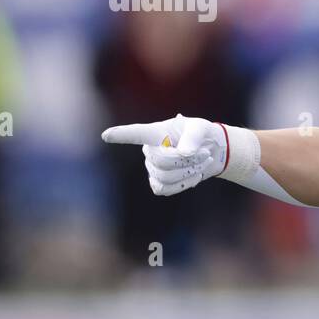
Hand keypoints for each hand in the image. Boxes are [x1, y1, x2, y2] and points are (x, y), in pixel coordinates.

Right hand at [101, 113, 226, 195]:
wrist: (212, 152)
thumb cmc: (202, 134)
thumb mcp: (201, 128)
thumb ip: (193, 137)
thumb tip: (185, 152)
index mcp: (156, 132)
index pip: (136, 133)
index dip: (121, 135)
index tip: (106, 135)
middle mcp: (150, 150)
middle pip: (161, 161)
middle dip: (187, 160)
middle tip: (204, 153)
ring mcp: (153, 167)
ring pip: (165, 177)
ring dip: (189, 172)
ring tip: (202, 161)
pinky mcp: (160, 182)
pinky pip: (166, 189)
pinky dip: (185, 184)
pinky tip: (194, 175)